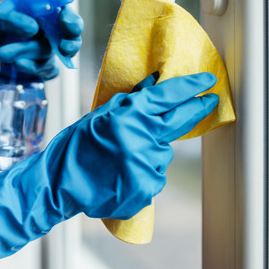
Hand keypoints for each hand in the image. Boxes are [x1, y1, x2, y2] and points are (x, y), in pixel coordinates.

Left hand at [0, 0, 82, 117]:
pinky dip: (34, 67)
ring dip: (28, 52)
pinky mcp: (41, 71)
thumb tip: (33, 28)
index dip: (68, 15)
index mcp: (38, 13)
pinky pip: (49, 70)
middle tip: (63, 44)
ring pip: (51, 52)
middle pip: (71, 33)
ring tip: (2, 53)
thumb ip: (10, 19)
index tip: (63, 20)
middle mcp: (47, 31)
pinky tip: (18, 64)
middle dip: (71, 37)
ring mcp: (45, 53)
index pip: (62, 9)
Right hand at [0, 72, 218, 268]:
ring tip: (122, 158)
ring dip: (151, 151)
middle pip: (182, 120)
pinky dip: (143, 173)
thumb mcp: (99, 116)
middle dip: (197, 108)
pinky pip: (155, 175)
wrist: (59, 184)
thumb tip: (154, 84)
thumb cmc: (74, 148)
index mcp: (129, 115)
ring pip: (163, 152)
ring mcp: (147, 165)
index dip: (192, 86)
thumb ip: (130, 102)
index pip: (170, 95)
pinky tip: (121, 174)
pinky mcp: (147, 188)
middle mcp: (143, 138)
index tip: (207, 80)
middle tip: (208, 101)